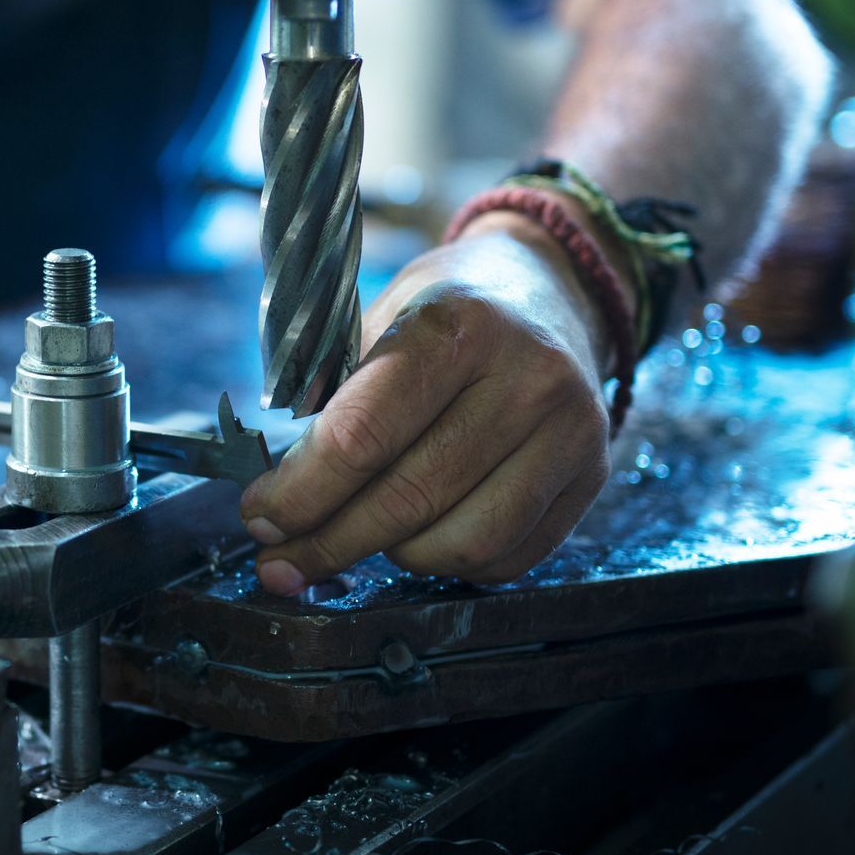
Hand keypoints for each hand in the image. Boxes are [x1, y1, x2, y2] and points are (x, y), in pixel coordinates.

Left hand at [240, 212, 617, 590]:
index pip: (362, 436)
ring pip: (461, 543)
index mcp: (458, 325)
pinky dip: (450, 563)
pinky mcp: (594, 475)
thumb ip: (331, 396)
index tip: (260, 515)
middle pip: (408, 498)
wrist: (551, 290)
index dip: (300, 492)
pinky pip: (508, 558)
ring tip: (358, 535)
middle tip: (281, 560)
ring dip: (392, 556)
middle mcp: (526, 379)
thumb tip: (277, 495)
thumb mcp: (379, 317)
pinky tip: (417, 538)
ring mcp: (571, 432)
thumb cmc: (447, 310)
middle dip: (328, 541)